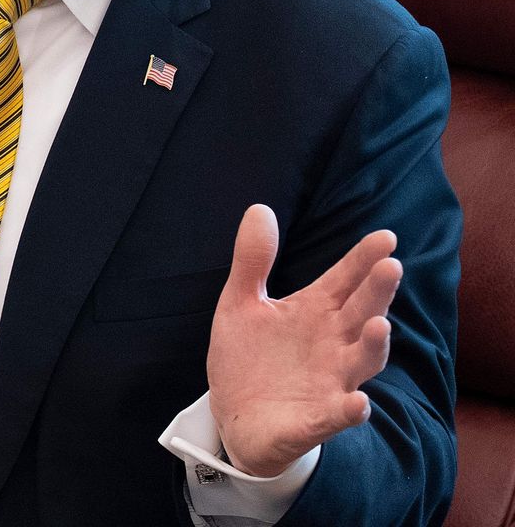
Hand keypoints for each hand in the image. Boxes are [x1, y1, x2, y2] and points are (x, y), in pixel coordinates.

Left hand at [207, 204, 399, 476]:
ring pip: (361, 362)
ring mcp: (330, 381)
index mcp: (314, 312)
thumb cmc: (248, 357)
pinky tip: (358, 403)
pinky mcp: (317, 418)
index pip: (344, 280)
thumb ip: (252, 260)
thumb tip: (260, 209)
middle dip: (376, 293)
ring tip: (380, 325)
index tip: (385, 237)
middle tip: (391, 267)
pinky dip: (350, 410)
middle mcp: (331, 343)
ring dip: (372, 346)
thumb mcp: (240, 303)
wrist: (236, 416)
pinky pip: (338, 415)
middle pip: (361, 313)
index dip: (363, 259)